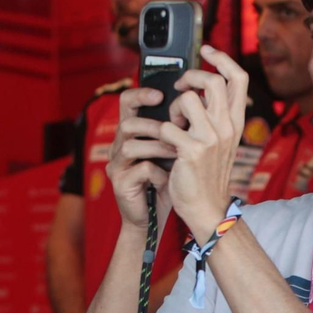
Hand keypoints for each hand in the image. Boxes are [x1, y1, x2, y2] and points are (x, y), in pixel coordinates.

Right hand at [109, 87, 175, 230]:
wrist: (154, 218)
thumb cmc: (166, 183)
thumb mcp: (173, 152)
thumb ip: (176, 131)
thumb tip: (196, 107)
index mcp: (131, 136)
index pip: (127, 104)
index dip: (140, 95)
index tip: (160, 94)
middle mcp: (119, 147)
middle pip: (126, 123)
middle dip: (151, 125)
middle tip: (172, 129)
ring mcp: (117, 166)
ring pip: (129, 146)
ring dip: (157, 148)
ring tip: (176, 153)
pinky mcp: (120, 184)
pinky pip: (139, 170)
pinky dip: (157, 173)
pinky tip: (167, 179)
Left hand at [159, 46, 248, 240]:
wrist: (206, 207)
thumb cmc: (207, 173)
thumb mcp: (220, 141)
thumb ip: (215, 114)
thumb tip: (200, 88)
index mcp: (235, 122)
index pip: (238, 78)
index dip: (222, 58)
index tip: (207, 49)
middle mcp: (227, 127)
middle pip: (213, 80)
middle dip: (190, 76)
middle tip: (179, 86)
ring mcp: (211, 138)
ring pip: (187, 98)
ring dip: (173, 108)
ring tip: (173, 125)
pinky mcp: (191, 150)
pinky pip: (168, 126)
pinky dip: (161, 133)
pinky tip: (166, 146)